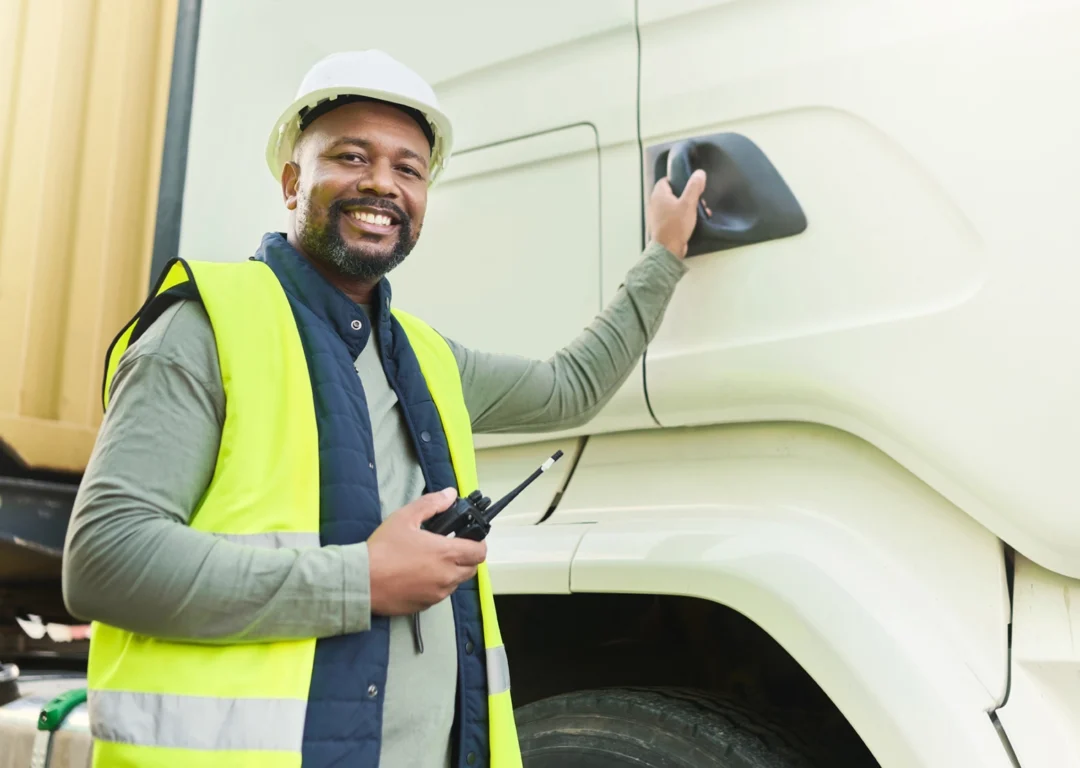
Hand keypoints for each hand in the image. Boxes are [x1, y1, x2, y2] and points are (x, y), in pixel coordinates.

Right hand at [367, 488, 487, 615]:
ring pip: (456, 583)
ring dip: (451, 572)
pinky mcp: (425, 606)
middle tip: (450, 547)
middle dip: (466, 558)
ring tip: (432, 561)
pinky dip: (436, 585)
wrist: (361, 581)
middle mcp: (447, 576)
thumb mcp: (405, 518)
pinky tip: (419, 576)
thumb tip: (450, 494)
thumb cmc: (383, 549)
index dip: (478, 543)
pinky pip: (439, 594)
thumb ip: (431, 504)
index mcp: (446, 554)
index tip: (469, 538)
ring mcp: (437, 594)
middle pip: (472, 569)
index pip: (480, 552)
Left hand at [647, 169, 707, 258]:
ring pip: (675, 205)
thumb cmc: (676, 225)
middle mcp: (655, 204)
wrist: (668, 249)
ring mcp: (658, 216)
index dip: (678, 179)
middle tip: (698, 200)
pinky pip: (674, 216)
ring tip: (700, 211)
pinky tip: (695, 221)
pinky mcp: (662, 226)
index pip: (666, 180)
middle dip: (687, 195)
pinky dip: (684, 216)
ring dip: (688, 207)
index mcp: (658, 195)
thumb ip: (694, 187)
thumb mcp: (688, 203)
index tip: (690, 184)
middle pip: (673, 193)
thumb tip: (699, 173)